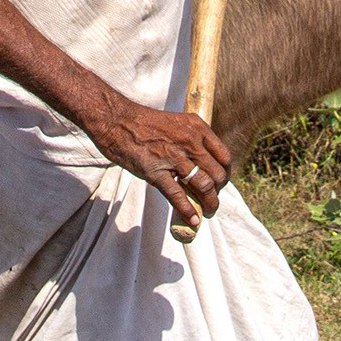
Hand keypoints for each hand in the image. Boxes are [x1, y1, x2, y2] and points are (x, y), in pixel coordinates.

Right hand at [86, 102, 233, 231]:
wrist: (115, 120)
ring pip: (203, 186)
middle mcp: (190, 142)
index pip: (224, 156)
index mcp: (197, 128)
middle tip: (211, 200)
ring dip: (209, 204)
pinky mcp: (156, 172)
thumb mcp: (176, 124)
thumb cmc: (143, 123)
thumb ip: (191, 141)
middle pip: (217, 174)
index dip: (225, 174)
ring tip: (207, 212)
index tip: (220, 183)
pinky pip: (178, 195)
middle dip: (218, 192)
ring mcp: (174, 157)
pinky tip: (193, 220)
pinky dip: (188, 210)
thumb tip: (201, 164)